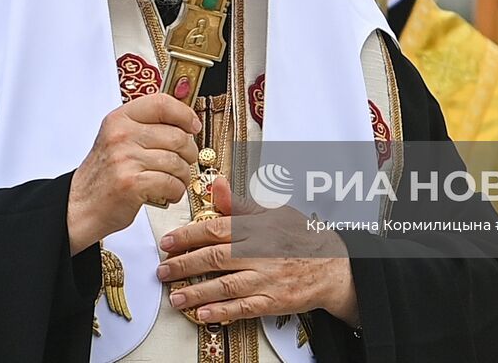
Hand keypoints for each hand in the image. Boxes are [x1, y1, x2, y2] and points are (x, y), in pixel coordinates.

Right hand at [67, 93, 200, 253]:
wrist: (79, 206)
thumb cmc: (104, 174)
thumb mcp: (118, 139)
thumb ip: (146, 126)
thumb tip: (186, 119)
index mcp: (119, 118)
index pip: (161, 103)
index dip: (184, 114)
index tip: (193, 126)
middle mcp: (121, 135)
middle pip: (176, 136)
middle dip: (189, 152)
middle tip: (186, 161)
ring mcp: (125, 159)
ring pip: (177, 162)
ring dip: (184, 175)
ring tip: (176, 180)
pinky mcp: (131, 184)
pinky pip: (171, 183)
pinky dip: (177, 191)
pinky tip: (169, 193)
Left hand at [156, 178, 359, 326]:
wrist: (334, 266)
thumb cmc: (301, 236)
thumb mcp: (273, 212)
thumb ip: (239, 204)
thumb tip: (215, 185)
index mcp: (257, 228)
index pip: (216, 229)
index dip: (189, 236)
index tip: (169, 242)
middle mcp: (260, 253)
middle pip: (215, 258)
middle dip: (184, 265)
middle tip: (163, 270)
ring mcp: (266, 278)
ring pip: (225, 285)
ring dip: (196, 291)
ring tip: (175, 295)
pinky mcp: (273, 301)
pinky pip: (242, 307)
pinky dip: (221, 311)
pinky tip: (202, 312)